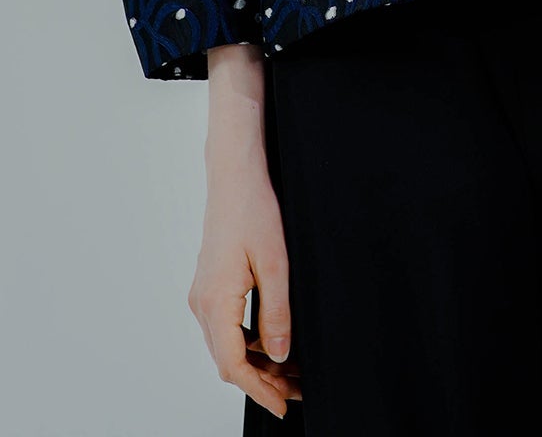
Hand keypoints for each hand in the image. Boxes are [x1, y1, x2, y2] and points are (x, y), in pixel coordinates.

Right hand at [188, 156, 302, 419]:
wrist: (234, 178)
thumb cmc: (254, 211)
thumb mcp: (276, 264)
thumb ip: (277, 313)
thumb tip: (281, 357)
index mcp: (215, 302)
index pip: (233, 364)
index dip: (259, 390)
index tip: (282, 406)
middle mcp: (202, 304)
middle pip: (228, 360)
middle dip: (262, 381)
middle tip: (297, 391)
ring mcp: (203, 295)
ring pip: (227, 346)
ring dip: (257, 363)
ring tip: (292, 372)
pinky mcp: (210, 287)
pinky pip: (226, 327)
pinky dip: (249, 342)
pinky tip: (274, 343)